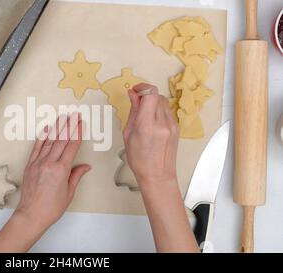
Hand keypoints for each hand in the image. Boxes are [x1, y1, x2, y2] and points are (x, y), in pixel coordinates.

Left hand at [0, 113, 89, 252]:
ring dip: (57, 128)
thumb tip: (85, 166)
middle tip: (74, 115)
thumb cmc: (51, 208)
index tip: (81, 123)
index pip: (72, 147)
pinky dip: (42, 137)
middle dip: (69, 126)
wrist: (31, 215)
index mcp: (61, 170)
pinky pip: (37, 147)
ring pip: (49, 141)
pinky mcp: (30, 165)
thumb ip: (76, 175)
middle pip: (61, 140)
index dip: (77, 133)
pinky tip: (47, 129)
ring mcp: (38, 163)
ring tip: (62, 117)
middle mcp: (49, 163)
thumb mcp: (69, 193)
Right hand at [123, 83, 198, 252]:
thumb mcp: (128, 134)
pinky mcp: (177, 127)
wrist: (157, 175)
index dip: (142, 87)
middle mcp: (162, 123)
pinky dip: (158, 110)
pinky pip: (167, 110)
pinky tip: (152, 120)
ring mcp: (172, 125)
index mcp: (147, 126)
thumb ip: (133, 111)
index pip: (150, 94)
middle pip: (156, 95)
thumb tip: (133, 95)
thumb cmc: (139, 159)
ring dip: (152, 102)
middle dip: (145, 95)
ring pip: (163, 101)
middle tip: (136, 101)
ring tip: (144, 112)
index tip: (135, 90)